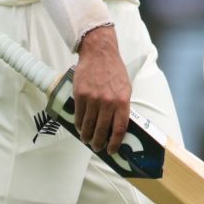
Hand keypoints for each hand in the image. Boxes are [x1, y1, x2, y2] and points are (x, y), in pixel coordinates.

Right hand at [70, 25, 130, 154]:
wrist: (99, 53)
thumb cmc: (114, 71)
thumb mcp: (126, 88)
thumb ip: (123, 106)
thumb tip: (117, 125)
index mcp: (122, 101)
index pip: (119, 128)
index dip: (115, 142)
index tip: (111, 150)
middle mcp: (108, 101)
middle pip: (102, 129)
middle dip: (99, 142)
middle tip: (97, 147)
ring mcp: (93, 98)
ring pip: (88, 124)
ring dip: (86, 136)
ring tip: (86, 140)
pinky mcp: (80, 94)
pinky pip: (78, 115)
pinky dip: (78, 124)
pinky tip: (79, 128)